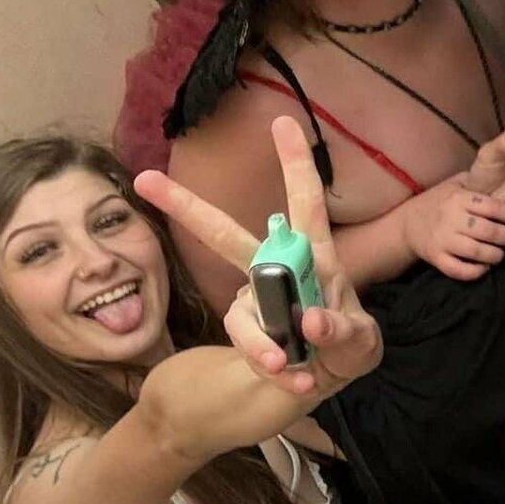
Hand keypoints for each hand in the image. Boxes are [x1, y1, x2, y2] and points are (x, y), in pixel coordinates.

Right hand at [136, 116, 381, 398]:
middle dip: (187, 207)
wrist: (319, 382)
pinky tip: (301, 381)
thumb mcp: (359, 345)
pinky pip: (254, 350)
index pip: (304, 203)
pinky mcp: (245, 336)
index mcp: (312, 257)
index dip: (295, 163)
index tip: (282, 121)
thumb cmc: (344, 347)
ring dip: (267, 343)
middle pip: (226, 235)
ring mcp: (253, 304)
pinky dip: (279, 370)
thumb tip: (310, 321)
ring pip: (244, 314)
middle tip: (145, 180)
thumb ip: (345, 333)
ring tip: (292, 365)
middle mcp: (274, 272)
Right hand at [398, 173, 504, 281]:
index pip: (493, 207)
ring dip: (496, 255)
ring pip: (476, 251)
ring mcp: (443, 239)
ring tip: (502, 253)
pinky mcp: (436, 257)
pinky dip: (474, 272)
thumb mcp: (455, 185)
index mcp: (459, 198)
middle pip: (489, 231)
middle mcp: (452, 218)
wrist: (407, 223)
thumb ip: (478, 183)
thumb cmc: (438, 202)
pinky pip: (458, 269)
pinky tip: (484, 268)